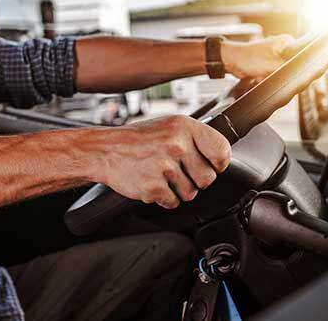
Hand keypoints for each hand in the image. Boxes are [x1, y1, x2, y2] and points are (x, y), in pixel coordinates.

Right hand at [95, 115, 230, 208]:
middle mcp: (177, 145)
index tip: (213, 165)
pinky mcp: (153, 186)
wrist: (105, 150)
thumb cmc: (140, 139)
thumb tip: (222, 157)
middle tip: (180, 172)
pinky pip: (173, 202)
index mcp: (185, 127)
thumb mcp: (171, 126)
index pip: (221, 150)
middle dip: (196, 180)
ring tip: (163, 176)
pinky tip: (153, 183)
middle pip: (208, 178)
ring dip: (178, 190)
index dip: (219, 163)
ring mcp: (165, 166)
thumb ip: (196, 139)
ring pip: (191, 193)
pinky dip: (164, 198)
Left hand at [221, 34, 294, 80]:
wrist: (232, 61)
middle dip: (279, 73)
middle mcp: (282, 46)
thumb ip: (290, 68)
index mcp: (286, 42)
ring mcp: (274, 55)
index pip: (300, 55)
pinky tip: (259, 75)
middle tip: (269, 72)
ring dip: (271, 76)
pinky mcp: (267, 63)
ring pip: (280, 72)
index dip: (295, 67)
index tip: (285, 71)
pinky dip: (266, 77)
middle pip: (289, 66)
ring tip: (262, 73)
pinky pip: (272, 74)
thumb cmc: (249, 58)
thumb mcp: (274, 65)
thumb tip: (301, 73)